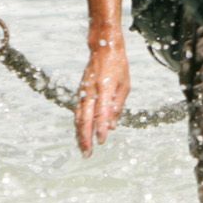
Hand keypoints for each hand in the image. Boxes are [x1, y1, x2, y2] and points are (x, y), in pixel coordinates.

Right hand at [74, 40, 129, 156]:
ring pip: (78, 117)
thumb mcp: (124, 85)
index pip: (101, 112)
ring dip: (79, 134)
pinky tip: (80, 134)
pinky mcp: (80, 92)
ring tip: (83, 148)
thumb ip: (117, 105)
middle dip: (85, 138)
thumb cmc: (118, 66)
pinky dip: (78, 125)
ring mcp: (83, 92)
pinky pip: (77, 111)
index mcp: (104, 89)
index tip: (102, 141)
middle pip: (85, 119)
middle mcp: (90, 92)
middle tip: (87, 154)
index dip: (101, 128)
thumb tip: (113, 126)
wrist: (103, 48)